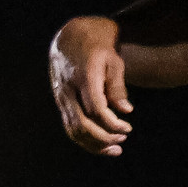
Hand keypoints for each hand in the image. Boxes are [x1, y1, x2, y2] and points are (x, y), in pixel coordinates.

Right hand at [50, 16, 132, 155]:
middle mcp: (68, 90)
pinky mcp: (60, 102)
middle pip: (82, 124)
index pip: (96, 109)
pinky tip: (100, 144)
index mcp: (84, 77)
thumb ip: (118, 86)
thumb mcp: (113, 60)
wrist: (70, 38)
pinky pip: (69, 126)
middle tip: (123, 139)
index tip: (128, 128)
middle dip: (104, 137)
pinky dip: (84, 139)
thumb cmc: (97, 47)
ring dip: (93, 144)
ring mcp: (61, 97)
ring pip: (73, 129)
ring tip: (114, 148)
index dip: (112, 123)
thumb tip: (125, 110)